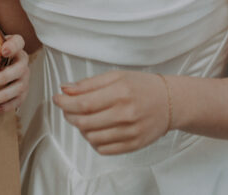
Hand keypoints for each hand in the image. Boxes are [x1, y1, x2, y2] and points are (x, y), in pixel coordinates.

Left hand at [0, 34, 29, 111]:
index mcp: (14, 46)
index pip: (18, 42)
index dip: (12, 46)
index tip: (3, 51)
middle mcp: (22, 61)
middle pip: (19, 68)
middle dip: (3, 77)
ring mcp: (24, 77)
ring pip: (19, 87)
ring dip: (3, 95)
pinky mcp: (23, 92)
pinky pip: (19, 100)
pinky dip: (7, 105)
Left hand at [52, 70, 170, 154]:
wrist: (170, 102)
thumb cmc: (141, 86)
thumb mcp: (116, 76)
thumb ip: (89, 84)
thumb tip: (65, 89)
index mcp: (120, 92)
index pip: (83, 104)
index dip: (64, 103)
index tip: (57, 99)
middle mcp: (125, 113)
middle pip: (84, 122)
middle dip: (69, 116)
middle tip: (68, 109)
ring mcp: (130, 131)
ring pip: (92, 138)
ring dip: (82, 129)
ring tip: (85, 118)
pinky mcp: (134, 145)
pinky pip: (104, 149)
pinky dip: (94, 141)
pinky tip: (97, 130)